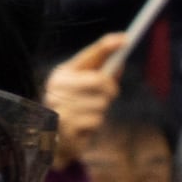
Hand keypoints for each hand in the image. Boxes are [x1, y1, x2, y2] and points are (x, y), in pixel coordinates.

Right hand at [43, 34, 121, 158]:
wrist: (55, 141)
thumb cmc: (76, 108)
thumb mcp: (88, 87)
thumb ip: (104, 69)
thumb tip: (122, 48)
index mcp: (61, 74)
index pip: (88, 56)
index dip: (107, 47)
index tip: (126, 39)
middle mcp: (55, 88)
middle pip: (99, 81)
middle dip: (110, 89)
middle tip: (110, 95)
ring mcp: (58, 107)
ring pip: (100, 102)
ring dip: (100, 110)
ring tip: (88, 114)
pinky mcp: (65, 127)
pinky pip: (95, 120)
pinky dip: (95, 123)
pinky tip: (83, 126)